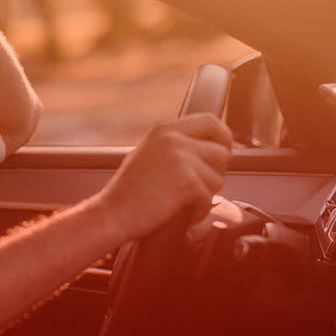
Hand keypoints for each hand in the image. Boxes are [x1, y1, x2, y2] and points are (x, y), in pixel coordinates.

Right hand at [94, 114, 232, 239]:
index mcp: (165, 129)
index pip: (211, 121)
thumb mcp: (150, 153)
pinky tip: (179, 211)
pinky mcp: (187, 180)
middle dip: (214, 172)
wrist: (113, 213)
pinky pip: (209, 198)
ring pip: (218, 178)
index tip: (220, 154)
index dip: (222, 139)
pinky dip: (197, 211)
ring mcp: (181, 157)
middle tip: (194, 186)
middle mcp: (174, 138)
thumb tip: (211, 148)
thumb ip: (178, 145)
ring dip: (205, 194)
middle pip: (222, 151)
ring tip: (180, 200)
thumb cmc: (128, 192)